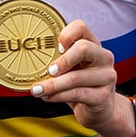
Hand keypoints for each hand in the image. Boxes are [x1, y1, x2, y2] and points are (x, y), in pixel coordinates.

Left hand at [31, 20, 135, 136]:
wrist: (100, 110)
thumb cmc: (80, 84)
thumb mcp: (71, 68)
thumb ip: (58, 59)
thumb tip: (28, 56)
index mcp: (93, 44)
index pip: (81, 27)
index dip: (67, 34)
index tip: (56, 46)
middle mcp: (103, 57)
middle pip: (84, 48)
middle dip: (63, 60)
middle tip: (49, 70)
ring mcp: (106, 77)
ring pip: (75, 77)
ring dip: (52, 85)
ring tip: (37, 90)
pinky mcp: (103, 96)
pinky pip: (76, 94)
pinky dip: (58, 96)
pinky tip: (47, 97)